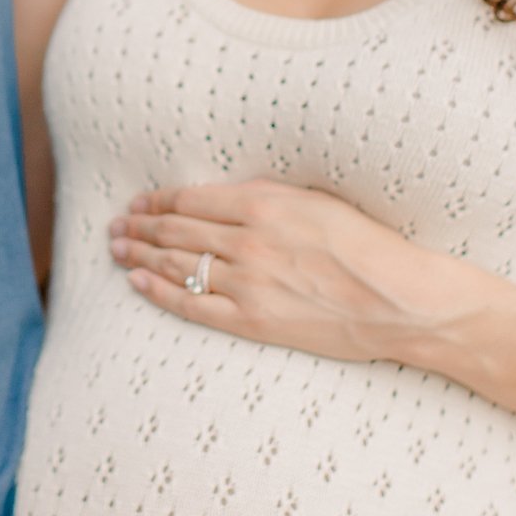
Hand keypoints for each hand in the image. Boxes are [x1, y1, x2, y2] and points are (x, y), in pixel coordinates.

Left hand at [109, 177, 475, 364]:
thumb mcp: (318, 202)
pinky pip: (192, 306)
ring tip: (116, 250)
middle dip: (138, 228)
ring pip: (176, 266)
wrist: (400, 302)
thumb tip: (225, 192)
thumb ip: (267, 195)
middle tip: (115, 227)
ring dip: (139, 256)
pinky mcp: (252, 322)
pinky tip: (137, 283)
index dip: (157, 202)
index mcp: (263, 208)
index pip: (191, 200)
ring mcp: (247, 285)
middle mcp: (248, 244)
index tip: (138, 202)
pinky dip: (159, 293)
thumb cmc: (368, 247)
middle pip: (175, 232)